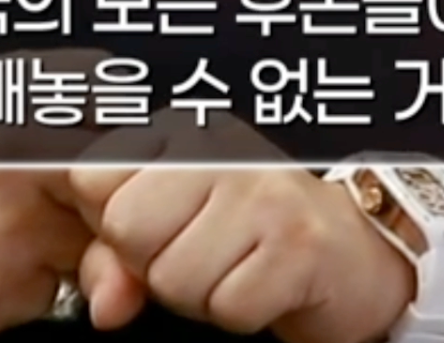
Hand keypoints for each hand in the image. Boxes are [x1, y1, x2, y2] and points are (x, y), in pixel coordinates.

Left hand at [68, 118, 417, 342]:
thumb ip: (114, 257)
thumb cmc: (251, 239)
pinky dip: (242, 313)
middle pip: (125, 229)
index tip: (157, 228)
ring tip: (237, 268)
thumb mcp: (171, 231)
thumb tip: (102, 309)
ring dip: (201, 295)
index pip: (90, 177)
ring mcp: (263, 192)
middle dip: (153, 264)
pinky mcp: (297, 243)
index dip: (111, 225)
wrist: (354, 255)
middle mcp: (219, 149)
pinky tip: (266, 284)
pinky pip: (228, 308)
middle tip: (201, 254)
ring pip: (173, 278)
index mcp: (180, 130)